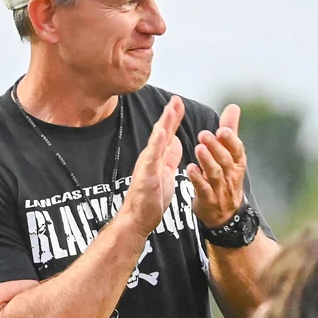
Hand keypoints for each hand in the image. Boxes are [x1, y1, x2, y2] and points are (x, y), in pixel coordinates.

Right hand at [120, 96, 185, 234]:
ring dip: (164, 123)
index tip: (179, 103)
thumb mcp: (166, 173)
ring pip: (156, 140)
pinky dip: (157, 143)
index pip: (167, 134)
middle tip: (176, 99)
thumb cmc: (151, 199)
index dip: (173, 118)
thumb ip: (169, 157)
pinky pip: (152, 156)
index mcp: (157, 158)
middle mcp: (150, 158)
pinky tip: (162, 131)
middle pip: (161, 132)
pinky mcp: (146, 175)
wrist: (138, 218)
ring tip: (171, 108)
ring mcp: (147, 165)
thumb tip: (175, 141)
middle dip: (169, 115)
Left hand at [185, 103, 247, 228]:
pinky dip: (197, 179)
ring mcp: (220, 189)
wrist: (225, 214)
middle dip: (215, 147)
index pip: (237, 150)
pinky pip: (204, 189)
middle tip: (203, 134)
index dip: (231, 140)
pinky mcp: (208, 200)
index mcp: (237, 163)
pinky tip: (190, 169)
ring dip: (206, 161)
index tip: (222, 129)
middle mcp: (231, 175)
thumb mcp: (231, 155)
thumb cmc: (226, 178)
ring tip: (198, 148)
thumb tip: (233, 107)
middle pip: (225, 160)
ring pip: (215, 174)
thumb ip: (230, 131)